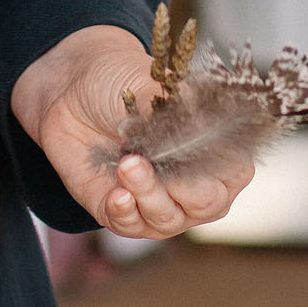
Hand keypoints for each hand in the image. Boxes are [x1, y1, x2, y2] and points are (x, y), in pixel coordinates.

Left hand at [11, 25, 251, 238]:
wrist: (72, 88)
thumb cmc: (124, 80)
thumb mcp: (153, 84)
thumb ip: (178, 108)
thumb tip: (198, 122)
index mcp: (214, 150)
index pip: (235, 169)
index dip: (220, 165)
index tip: (198, 148)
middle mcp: (193, 183)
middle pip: (206, 203)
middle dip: (183, 185)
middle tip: (158, 157)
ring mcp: (159, 202)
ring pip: (167, 218)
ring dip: (148, 193)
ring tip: (128, 163)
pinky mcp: (122, 212)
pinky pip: (130, 225)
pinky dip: (125, 212)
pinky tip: (117, 194)